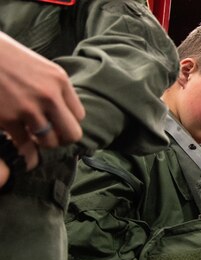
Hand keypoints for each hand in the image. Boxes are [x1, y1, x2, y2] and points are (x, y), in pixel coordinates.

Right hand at [0, 32, 84, 185]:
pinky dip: (22, 147)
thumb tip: (59, 111)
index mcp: (59, 80)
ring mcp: (28, 108)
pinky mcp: (7, 118)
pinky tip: (16, 139)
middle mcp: (49, 95)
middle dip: (61, 139)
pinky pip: (24, 145)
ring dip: (41, 144)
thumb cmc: (4, 56)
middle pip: (72, 134)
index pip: (78, 115)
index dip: (66, 122)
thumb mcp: (38, 66)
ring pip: (50, 143)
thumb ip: (52, 87)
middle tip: (49, 137)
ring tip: (31, 136)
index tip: (55, 123)